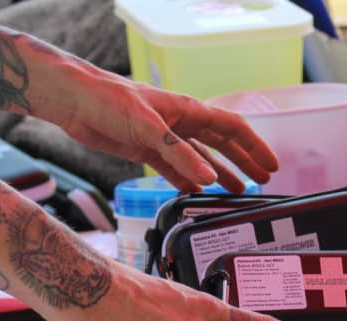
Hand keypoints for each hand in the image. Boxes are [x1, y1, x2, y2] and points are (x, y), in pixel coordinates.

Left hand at [60, 70, 276, 192]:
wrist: (75, 102)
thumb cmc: (109, 100)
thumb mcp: (147, 127)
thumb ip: (179, 155)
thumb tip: (209, 179)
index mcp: (188, 111)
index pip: (232, 128)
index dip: (254, 147)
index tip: (271, 165)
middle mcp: (181, 124)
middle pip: (222, 145)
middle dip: (243, 163)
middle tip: (261, 181)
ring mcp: (164, 138)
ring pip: (200, 160)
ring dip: (219, 175)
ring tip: (237, 192)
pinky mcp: (146, 151)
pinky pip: (175, 170)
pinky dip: (188, 183)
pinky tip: (198, 195)